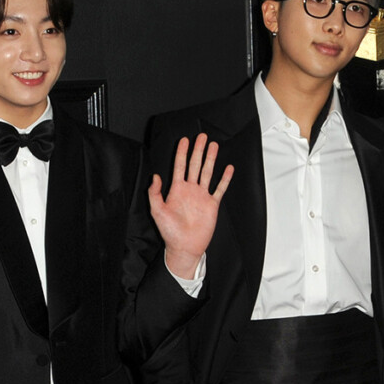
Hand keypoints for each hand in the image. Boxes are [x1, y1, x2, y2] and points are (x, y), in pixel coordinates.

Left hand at [149, 133, 232, 278]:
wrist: (184, 246)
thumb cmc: (169, 231)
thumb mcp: (157, 211)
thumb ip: (155, 193)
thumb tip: (155, 176)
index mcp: (176, 189)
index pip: (179, 166)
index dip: (181, 153)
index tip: (185, 139)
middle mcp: (190, 189)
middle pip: (195, 165)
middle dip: (198, 150)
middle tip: (202, 136)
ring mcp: (201, 196)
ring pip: (207, 173)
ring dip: (211, 159)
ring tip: (214, 145)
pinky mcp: (212, 205)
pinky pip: (219, 189)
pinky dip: (225, 179)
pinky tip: (228, 168)